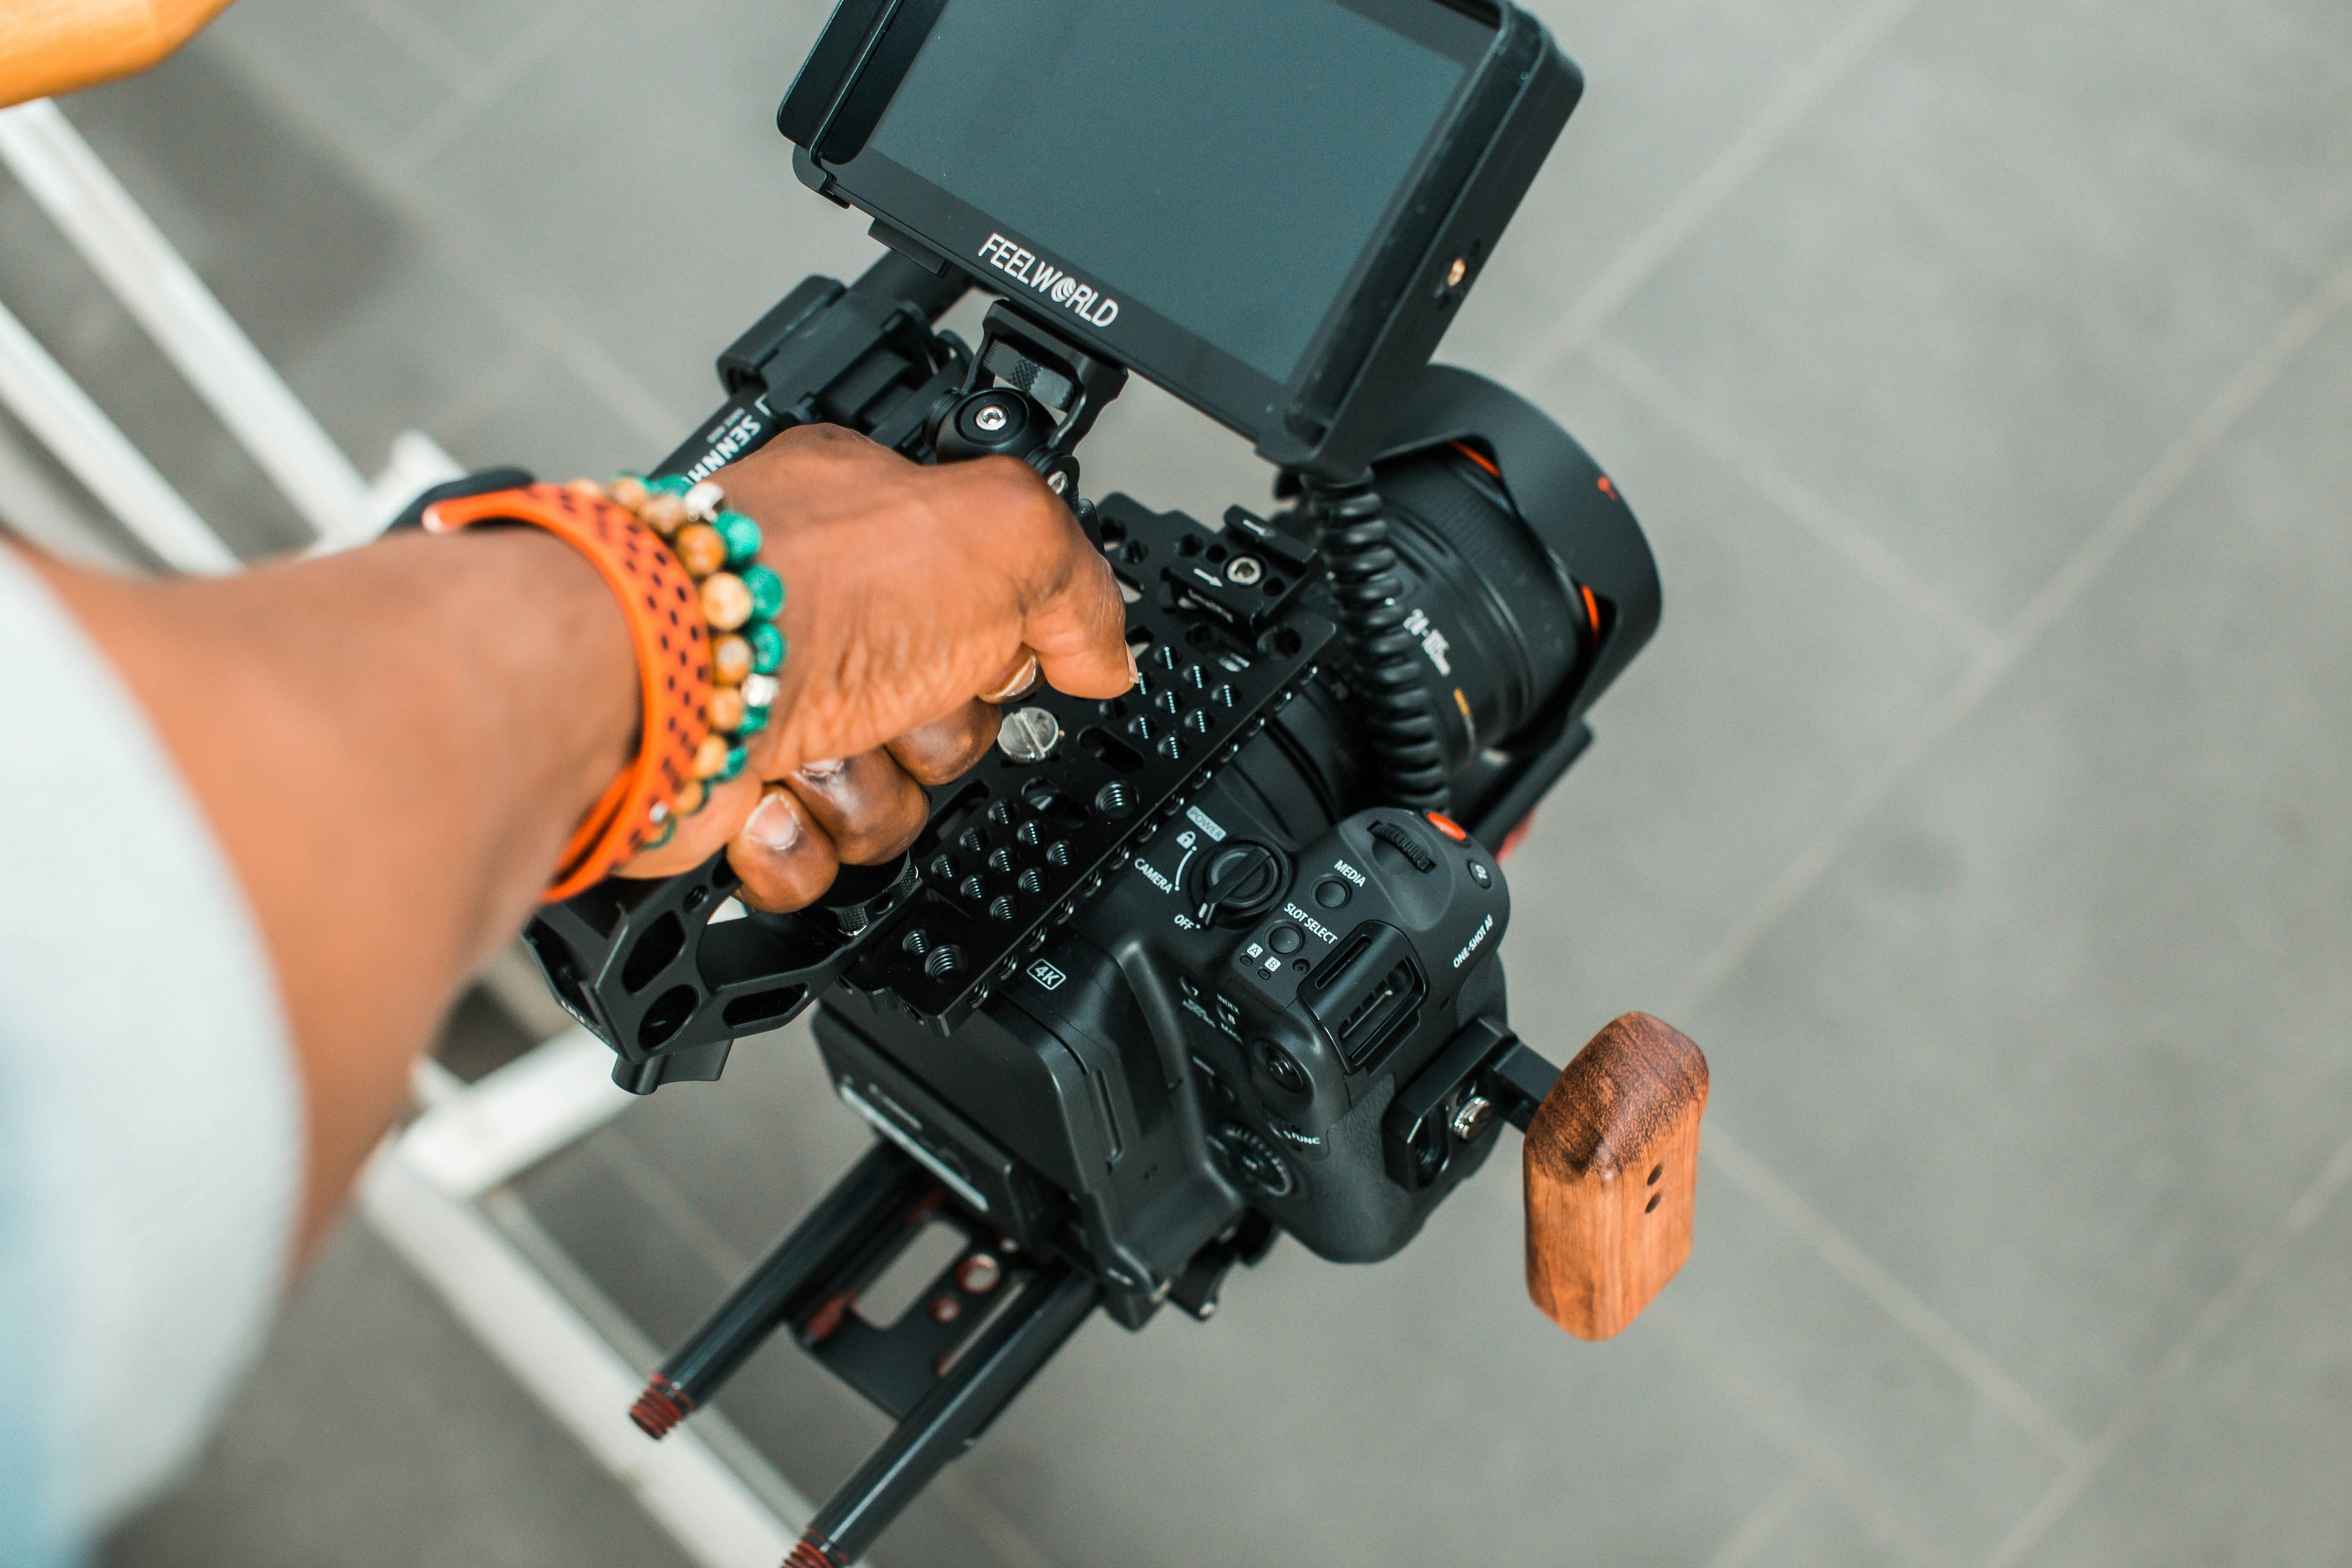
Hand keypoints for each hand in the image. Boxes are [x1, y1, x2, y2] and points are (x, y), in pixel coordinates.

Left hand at [619, 425, 1132, 909]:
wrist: (658, 685)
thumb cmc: (803, 593)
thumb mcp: (1003, 530)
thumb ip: (1078, 581)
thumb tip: (1100, 656)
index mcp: (876, 529)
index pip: (987, 605)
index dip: (1004, 645)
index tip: (994, 653)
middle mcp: (819, 614)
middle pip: (947, 722)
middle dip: (936, 734)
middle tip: (900, 693)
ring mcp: (771, 704)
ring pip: (886, 800)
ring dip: (866, 792)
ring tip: (818, 745)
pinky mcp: (728, 792)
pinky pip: (811, 858)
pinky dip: (798, 842)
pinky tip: (770, 795)